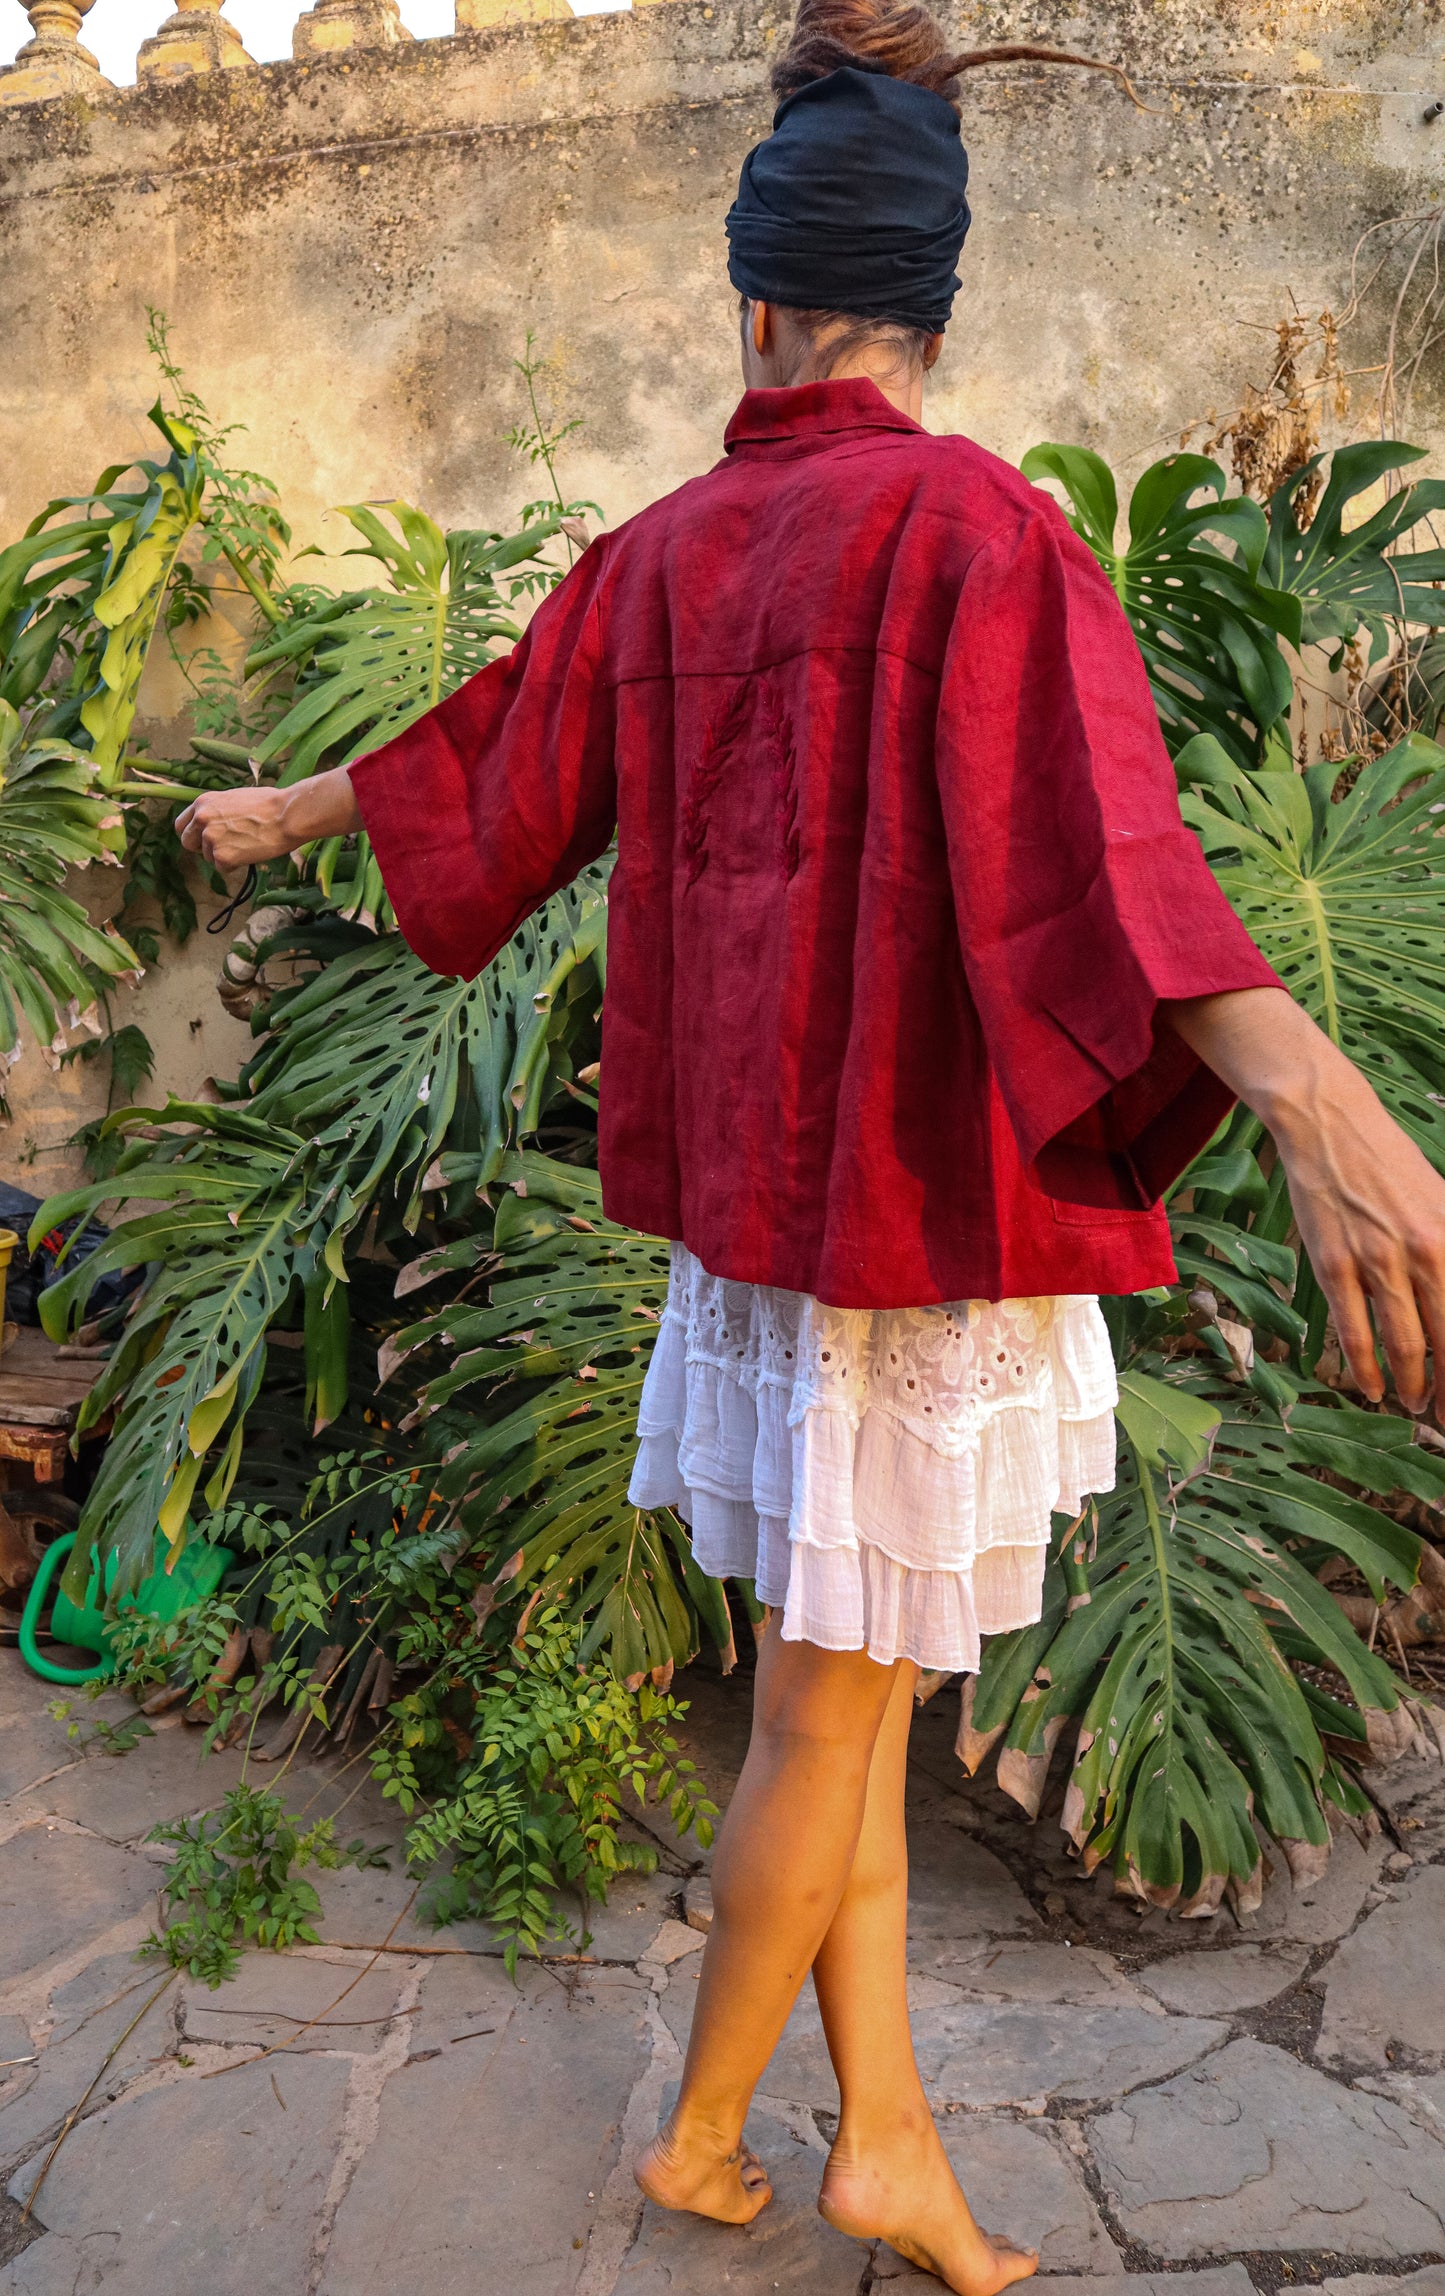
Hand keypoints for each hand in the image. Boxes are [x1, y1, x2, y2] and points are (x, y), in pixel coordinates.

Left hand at [177, 786, 293, 867]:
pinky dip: (235, 865)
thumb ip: (216, 811)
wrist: (287, 815)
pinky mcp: (223, 857)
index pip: (181, 825)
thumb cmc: (269, 804)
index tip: (202, 838)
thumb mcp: (234, 799)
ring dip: (224, 855)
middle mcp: (202, 819)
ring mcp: (211, 839)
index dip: (192, 833)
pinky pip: (222, 868)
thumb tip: (211, 824)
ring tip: (246, 844)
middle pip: (187, 843)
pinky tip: (250, 852)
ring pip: (208, 857)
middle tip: (223, 847)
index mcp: (203, 802)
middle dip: (202, 848)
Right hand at [1168, 988, 1444, 1413]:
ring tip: (1417, 1406)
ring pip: (1403, 1341)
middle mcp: (1421, 1251)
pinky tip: (1372, 1388)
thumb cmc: (1387, 1162)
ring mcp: (1375, 1259)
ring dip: (1413, 1383)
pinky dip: (1365, 1365)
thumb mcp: (1439, 1200)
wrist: (1329, 1123)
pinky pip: (1352, 1328)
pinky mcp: (1333, 1262)